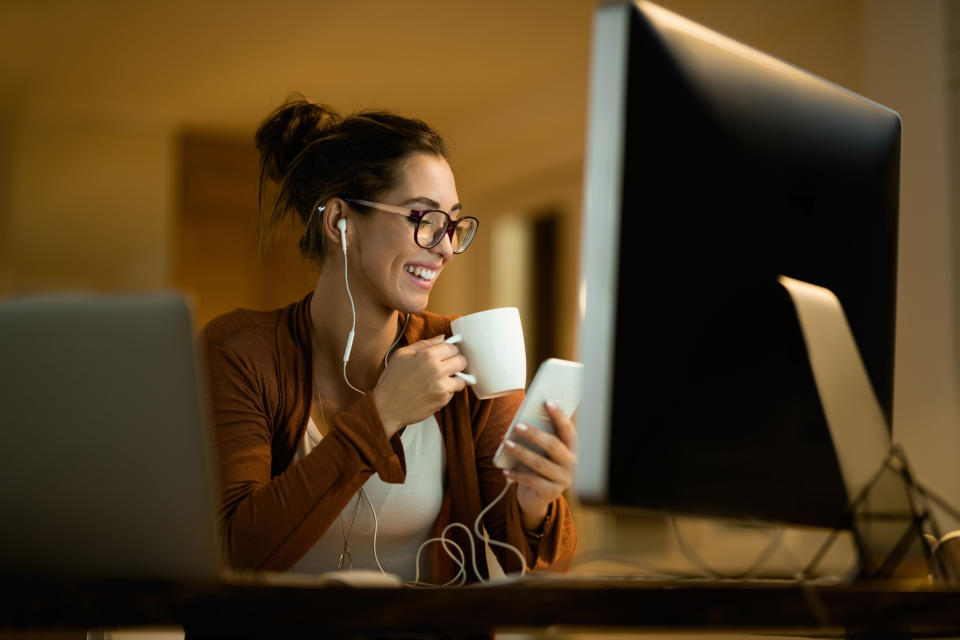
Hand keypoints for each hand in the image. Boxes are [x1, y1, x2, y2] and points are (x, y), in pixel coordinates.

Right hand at [372, 335, 466, 437]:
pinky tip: (435, 390)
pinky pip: (454, 392)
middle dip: (456, 363)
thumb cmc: (392, 380)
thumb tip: (442, 338)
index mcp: (427, 355)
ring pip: (462, 378)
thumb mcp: (402, 355)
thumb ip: (423, 344)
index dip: (449, 350)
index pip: (452, 347)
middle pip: (462, 361)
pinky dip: (448, 391)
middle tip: (447, 366)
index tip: (446, 354)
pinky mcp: (443, 400)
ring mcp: (441, 386)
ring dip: (455, 378)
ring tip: (443, 380)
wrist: (387, 407)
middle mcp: (437, 369)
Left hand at [502, 402, 578, 530]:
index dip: (559, 416)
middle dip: (535, 434)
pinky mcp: (551, 493)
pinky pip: (533, 481)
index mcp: (571, 449)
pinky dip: (517, 475)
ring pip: (541, 464)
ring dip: (521, 452)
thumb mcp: (541, 451)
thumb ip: (538, 437)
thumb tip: (523, 420)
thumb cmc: (538, 466)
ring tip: (506, 443)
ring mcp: (563, 479)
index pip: (568, 430)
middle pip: (554, 445)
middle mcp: (571, 464)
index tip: (547, 402)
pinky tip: (505, 470)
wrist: (536, 497)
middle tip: (518, 425)